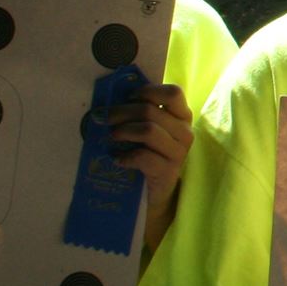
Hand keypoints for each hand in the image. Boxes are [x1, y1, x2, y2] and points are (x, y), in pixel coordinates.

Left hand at [108, 81, 194, 241]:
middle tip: (102, 119)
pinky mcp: (168, 171)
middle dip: (121, 112)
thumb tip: (110, 98)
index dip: (148, 92)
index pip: (173, 93)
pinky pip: (144, 156)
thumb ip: (139, 113)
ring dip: (123, 131)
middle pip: (150, 111)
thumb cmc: (147, 156)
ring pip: (148, 130)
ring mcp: (179, 152)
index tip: (128, 98)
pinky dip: (125, 156)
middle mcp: (185, 132)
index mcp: (182, 116)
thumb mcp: (147, 130)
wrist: (153, 193)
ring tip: (110, 137)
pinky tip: (117, 159)